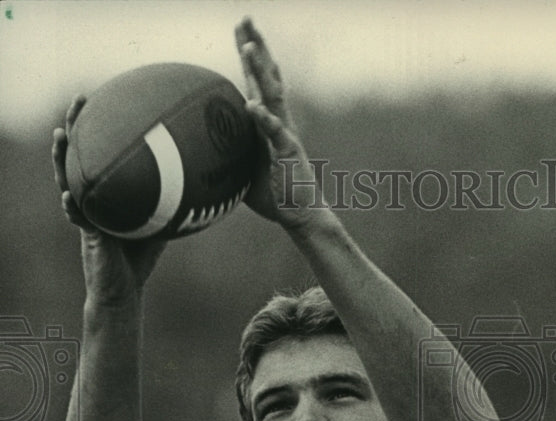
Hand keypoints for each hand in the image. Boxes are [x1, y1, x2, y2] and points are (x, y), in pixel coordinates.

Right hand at [52, 97, 165, 308]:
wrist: (123, 290)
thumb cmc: (141, 256)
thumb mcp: (163, 221)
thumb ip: (177, 200)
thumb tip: (211, 180)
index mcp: (108, 190)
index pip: (100, 151)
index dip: (100, 125)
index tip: (106, 96)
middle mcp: (93, 197)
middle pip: (78, 155)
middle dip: (75, 126)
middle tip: (80, 99)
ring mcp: (86, 213)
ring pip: (67, 180)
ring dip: (61, 158)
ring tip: (60, 136)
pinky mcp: (86, 235)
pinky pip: (77, 217)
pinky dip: (74, 207)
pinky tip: (71, 196)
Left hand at [234, 17, 328, 229]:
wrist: (301, 214)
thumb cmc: (275, 193)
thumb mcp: (244, 168)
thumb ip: (230, 152)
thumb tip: (202, 151)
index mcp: (269, 123)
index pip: (258, 82)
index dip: (249, 56)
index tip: (241, 30)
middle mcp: (280, 121)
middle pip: (267, 77)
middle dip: (256, 47)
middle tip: (245, 19)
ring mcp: (285, 135)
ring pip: (273, 96)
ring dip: (261, 71)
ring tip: (250, 48)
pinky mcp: (289, 153)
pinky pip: (276, 133)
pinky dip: (264, 119)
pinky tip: (252, 106)